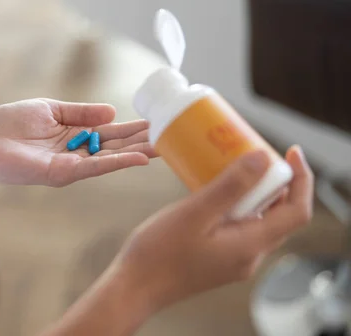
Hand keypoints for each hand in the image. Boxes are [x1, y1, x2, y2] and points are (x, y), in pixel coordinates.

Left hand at [0, 99, 155, 185]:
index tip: (159, 122)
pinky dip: (117, 163)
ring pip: (111, 159)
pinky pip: (94, 167)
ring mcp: (71, 165)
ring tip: (164, 147)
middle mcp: (78, 152)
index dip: (133, 128)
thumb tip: (112, 112)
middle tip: (173, 136)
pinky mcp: (61, 173)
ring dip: (137, 153)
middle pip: (117, 147)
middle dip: (143, 141)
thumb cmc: (10, 124)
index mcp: (75, 135)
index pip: (111, 132)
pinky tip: (138, 158)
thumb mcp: (51, 109)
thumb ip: (81, 112)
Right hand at [116, 146, 312, 313]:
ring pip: (259, 220)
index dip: (302, 179)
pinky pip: (240, 227)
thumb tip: (262, 159)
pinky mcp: (220, 258)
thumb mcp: (194, 214)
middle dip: (277, 181)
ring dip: (255, 192)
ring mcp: (235, 259)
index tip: (290, 150)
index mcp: (250, 246)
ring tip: (235, 165)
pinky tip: (214, 190)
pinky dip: (237, 205)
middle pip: (281, 215)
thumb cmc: (159, 253)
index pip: (297, 212)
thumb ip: (229, 187)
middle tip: (256, 152)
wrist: (135, 287)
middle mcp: (249, 256)